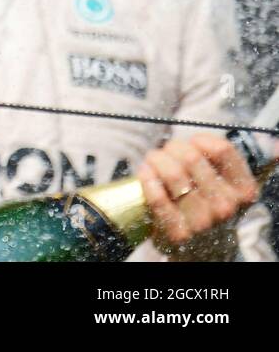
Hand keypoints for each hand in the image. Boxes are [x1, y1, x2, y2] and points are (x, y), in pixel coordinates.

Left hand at [138, 133, 258, 259]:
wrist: (203, 249)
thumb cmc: (207, 205)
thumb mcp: (223, 184)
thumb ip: (214, 161)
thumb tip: (191, 140)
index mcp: (243, 191)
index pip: (222, 149)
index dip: (199, 139)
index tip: (190, 143)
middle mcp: (226, 206)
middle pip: (191, 157)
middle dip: (171, 148)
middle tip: (164, 153)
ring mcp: (203, 221)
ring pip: (172, 172)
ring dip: (155, 159)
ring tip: (152, 161)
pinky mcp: (178, 232)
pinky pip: (157, 195)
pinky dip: (146, 178)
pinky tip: (144, 172)